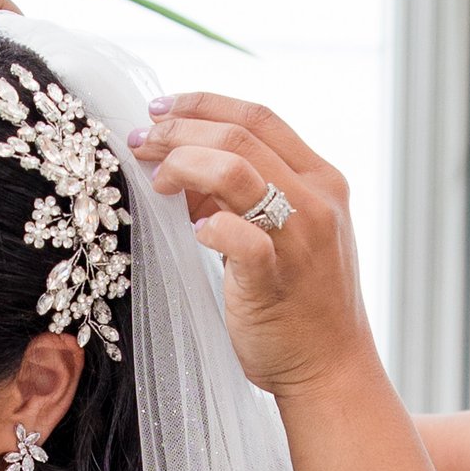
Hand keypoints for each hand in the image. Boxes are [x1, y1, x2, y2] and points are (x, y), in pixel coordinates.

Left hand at [127, 94, 374, 402]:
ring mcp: (301, 237)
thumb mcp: (281, 234)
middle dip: (178, 131)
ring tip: (155, 181)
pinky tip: (192, 234)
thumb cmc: (298, 302)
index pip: (259, 117)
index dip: (203, 103)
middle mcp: (317, 200)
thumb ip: (240, 197)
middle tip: (138, 141)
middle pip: (238, 136)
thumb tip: (181, 166)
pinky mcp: (277, 277)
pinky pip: (238, 235)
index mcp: (320, 180)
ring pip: (235, 170)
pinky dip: (208, 226)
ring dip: (182, 164)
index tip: (159, 108)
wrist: (331, 367)